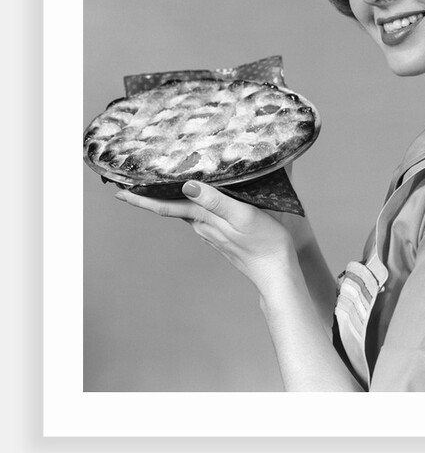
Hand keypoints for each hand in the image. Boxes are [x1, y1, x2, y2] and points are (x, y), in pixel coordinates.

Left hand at [115, 181, 295, 291]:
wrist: (276, 270)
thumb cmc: (265, 241)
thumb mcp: (243, 216)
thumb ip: (215, 201)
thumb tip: (187, 187)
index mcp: (204, 219)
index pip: (165, 206)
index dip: (142, 199)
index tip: (120, 191)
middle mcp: (202, 226)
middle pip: (170, 207)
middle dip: (150, 195)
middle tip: (132, 181)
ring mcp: (211, 232)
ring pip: (184, 210)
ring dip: (170, 198)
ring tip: (159, 182)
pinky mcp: (221, 234)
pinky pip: (199, 215)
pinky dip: (190, 203)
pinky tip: (195, 195)